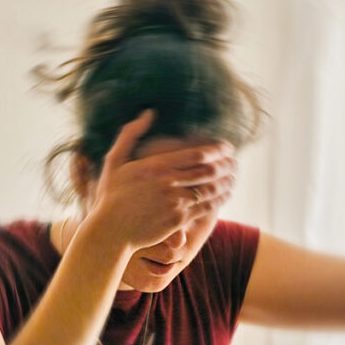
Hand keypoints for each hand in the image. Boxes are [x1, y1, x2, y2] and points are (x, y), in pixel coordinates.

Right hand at [88, 110, 236, 250]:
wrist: (110, 231)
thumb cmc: (110, 196)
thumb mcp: (114, 160)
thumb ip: (130, 134)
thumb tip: (149, 113)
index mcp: (156, 165)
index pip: (198, 154)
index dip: (219, 150)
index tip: (228, 148)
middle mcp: (169, 182)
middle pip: (210, 170)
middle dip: (227, 165)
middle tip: (235, 162)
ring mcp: (175, 202)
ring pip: (212, 189)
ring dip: (227, 182)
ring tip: (233, 178)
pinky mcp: (179, 220)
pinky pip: (206, 208)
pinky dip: (220, 200)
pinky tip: (224, 196)